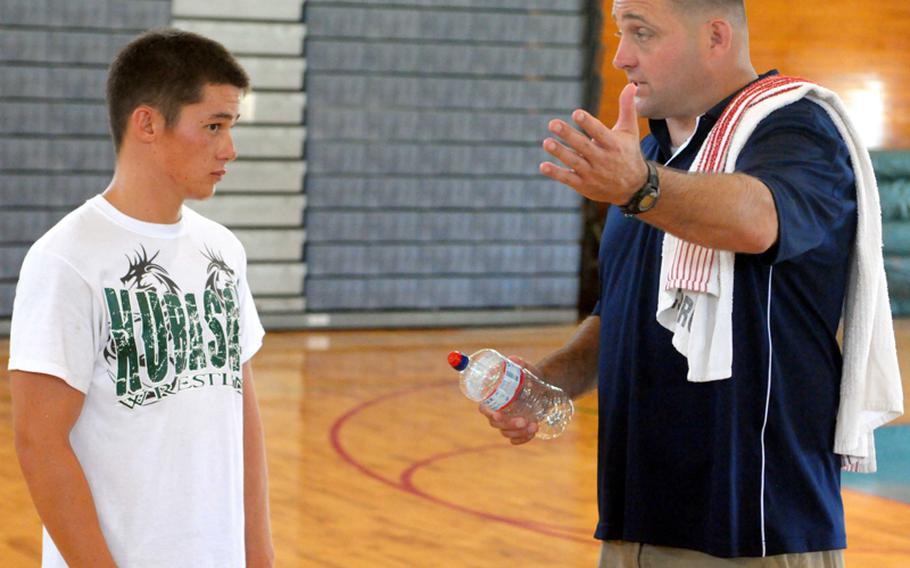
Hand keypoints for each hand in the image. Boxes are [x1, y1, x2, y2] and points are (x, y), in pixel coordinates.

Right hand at [478, 355, 540, 444]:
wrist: (544, 387)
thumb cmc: (529, 377)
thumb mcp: (526, 369)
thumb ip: (520, 363)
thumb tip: (514, 359)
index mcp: (495, 398)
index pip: (485, 409)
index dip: (489, 413)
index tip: (498, 415)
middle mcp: (498, 411)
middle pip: (496, 424)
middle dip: (509, 425)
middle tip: (524, 421)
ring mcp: (508, 422)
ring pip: (506, 433)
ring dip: (519, 433)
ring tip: (534, 425)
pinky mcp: (518, 429)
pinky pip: (516, 439)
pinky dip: (523, 439)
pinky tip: (533, 432)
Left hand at [540, 83, 647, 203]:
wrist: (633, 187)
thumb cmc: (628, 153)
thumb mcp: (630, 131)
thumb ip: (627, 108)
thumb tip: (630, 85)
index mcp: (613, 144)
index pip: (599, 132)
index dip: (588, 123)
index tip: (576, 113)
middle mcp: (602, 159)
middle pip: (583, 146)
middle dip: (568, 135)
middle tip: (552, 123)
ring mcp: (593, 173)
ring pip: (574, 162)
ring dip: (560, 152)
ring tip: (547, 142)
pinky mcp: (584, 185)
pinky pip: (568, 179)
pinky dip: (556, 173)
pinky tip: (543, 166)